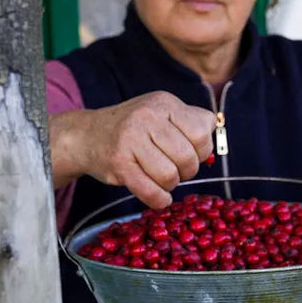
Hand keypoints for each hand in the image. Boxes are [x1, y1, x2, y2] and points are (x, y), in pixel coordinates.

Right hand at [53, 91, 215, 208]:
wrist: (87, 136)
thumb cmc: (134, 128)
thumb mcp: (163, 113)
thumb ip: (192, 121)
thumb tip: (214, 134)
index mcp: (164, 103)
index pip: (202, 133)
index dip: (202, 151)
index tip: (190, 154)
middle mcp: (147, 116)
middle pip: (187, 158)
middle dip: (187, 171)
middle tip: (176, 170)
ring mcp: (130, 139)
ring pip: (170, 176)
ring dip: (170, 185)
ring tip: (161, 178)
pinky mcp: (118, 163)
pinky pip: (150, 192)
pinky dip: (159, 200)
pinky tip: (158, 196)